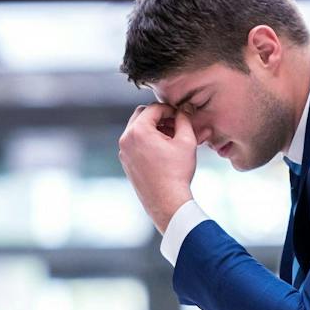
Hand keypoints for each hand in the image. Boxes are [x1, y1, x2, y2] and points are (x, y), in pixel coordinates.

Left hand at [117, 103, 199, 231]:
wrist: (167, 201)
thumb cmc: (177, 172)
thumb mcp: (186, 141)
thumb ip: (184, 119)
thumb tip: (185, 108)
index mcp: (138, 131)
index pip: (153, 108)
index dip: (170, 109)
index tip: (181, 116)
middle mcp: (126, 139)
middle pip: (141, 115)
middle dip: (159, 117)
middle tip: (175, 125)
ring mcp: (123, 152)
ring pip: (137, 129)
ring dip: (153, 128)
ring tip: (171, 138)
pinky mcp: (126, 162)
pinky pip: (135, 143)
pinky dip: (147, 140)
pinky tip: (163, 150)